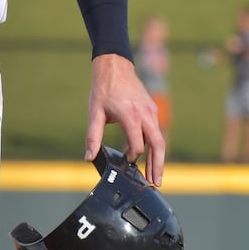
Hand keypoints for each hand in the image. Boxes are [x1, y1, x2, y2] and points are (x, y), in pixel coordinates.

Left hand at [86, 54, 165, 185]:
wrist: (114, 67)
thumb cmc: (103, 90)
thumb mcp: (95, 113)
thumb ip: (92, 137)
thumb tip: (89, 157)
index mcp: (130, 116)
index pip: (137, 145)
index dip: (132, 157)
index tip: (126, 162)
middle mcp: (145, 114)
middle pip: (158, 145)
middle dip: (158, 165)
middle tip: (156, 182)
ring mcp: (151, 111)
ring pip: (159, 139)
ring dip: (158, 158)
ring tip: (156, 175)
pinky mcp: (152, 109)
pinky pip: (156, 130)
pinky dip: (155, 145)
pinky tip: (149, 155)